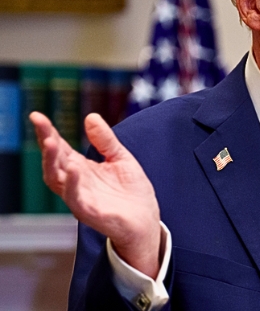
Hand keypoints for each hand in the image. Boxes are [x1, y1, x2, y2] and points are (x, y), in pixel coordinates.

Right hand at [30, 111, 161, 278]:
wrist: (146, 220)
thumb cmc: (131, 191)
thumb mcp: (120, 158)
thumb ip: (106, 140)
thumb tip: (91, 116)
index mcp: (81, 168)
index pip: (60, 148)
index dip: (48, 132)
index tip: (37, 115)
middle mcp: (76, 183)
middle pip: (54, 161)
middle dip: (46, 142)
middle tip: (40, 122)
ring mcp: (81, 198)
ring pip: (58, 181)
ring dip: (52, 162)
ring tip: (51, 142)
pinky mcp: (91, 213)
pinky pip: (76, 200)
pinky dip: (72, 185)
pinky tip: (73, 169)